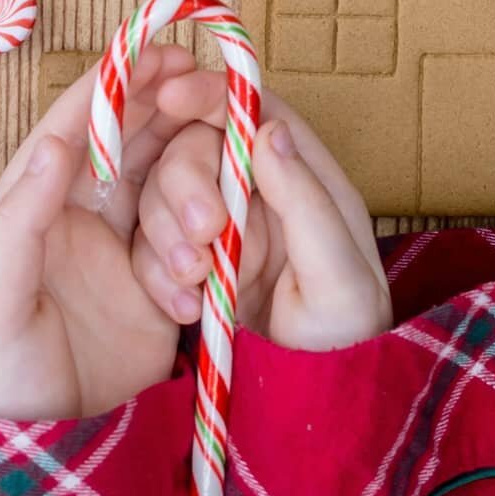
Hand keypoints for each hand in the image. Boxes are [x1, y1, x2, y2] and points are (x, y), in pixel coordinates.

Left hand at [0, 43, 196, 420]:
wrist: (40, 455)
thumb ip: (20, 220)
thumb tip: (54, 143)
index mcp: (31, 206)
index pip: (73, 128)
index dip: (112, 85)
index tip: (154, 49)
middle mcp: (77, 217)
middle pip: (127, 144)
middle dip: (164, 112)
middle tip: (206, 82)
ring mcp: (120, 249)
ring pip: (165, 186)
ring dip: (189, 187)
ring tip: (205, 209)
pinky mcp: (157, 286)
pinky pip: (188, 243)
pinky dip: (200, 247)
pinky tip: (199, 267)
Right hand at [131, 71, 391, 350]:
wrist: (318, 401)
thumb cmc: (347, 336)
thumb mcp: (338, 271)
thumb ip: (304, 200)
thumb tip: (268, 130)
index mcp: (299, 173)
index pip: (249, 110)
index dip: (209, 94)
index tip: (172, 96)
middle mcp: (253, 191)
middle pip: (192, 150)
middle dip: (184, 186)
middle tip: (204, 236)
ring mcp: (216, 228)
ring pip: (160, 198)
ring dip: (167, 235)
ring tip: (197, 282)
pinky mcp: (186, 266)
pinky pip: (148, 250)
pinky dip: (157, 274)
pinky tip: (186, 309)